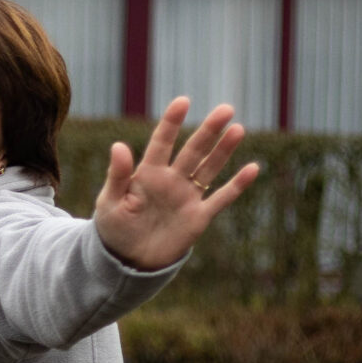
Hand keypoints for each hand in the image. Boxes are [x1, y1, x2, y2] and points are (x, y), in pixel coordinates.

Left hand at [92, 97, 258, 271]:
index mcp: (147, 174)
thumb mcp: (109, 202)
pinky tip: (252, 168)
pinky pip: (221, 198)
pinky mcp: (198, 217)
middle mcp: (171, 180)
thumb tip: (118, 145)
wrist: (127, 260)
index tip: (183, 101)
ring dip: (223, 151)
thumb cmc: (113, 229)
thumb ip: (117, 175)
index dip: (172, 123)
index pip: (162, 143)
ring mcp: (187, 197)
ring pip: (209, 169)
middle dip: (208, 131)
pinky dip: (237, 185)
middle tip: (226, 109)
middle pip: (193, 151)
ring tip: (238, 129)